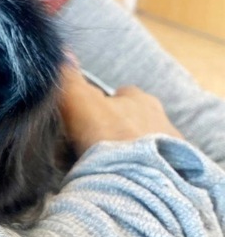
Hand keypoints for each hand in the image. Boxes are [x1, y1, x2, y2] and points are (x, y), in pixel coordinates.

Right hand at [60, 66, 224, 236]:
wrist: (141, 186)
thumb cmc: (110, 139)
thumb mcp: (79, 103)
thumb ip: (68, 79)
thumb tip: (61, 51)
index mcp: (139, 99)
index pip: (119, 94)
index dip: (98, 106)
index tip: (81, 122)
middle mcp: (161, 119)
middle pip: (131, 121)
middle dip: (114, 132)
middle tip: (89, 149)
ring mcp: (170, 149)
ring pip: (142, 147)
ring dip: (125, 156)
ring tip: (102, 172)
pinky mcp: (175, 176)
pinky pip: (151, 171)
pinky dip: (135, 176)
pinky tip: (119, 185)